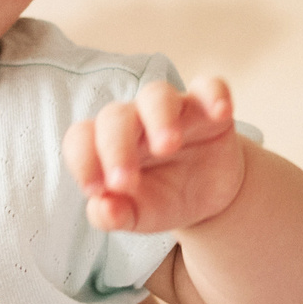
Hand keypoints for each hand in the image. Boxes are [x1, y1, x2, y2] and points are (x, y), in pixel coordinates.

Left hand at [66, 77, 245, 233]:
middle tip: (125, 181)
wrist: (206, 197)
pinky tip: (221, 113)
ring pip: (157, 95)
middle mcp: (135, 121)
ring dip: (159, 117)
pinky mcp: (207, 108)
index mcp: (106, 146)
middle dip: (116, 146)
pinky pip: (210, 88)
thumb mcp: (138, 215)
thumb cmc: (161, 199)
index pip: (81, 138)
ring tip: (167, 146)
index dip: (82, 160)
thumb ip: (114, 215)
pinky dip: (215, 95)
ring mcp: (172, 111)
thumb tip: (103, 208)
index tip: (95, 190)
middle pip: (115, 116)